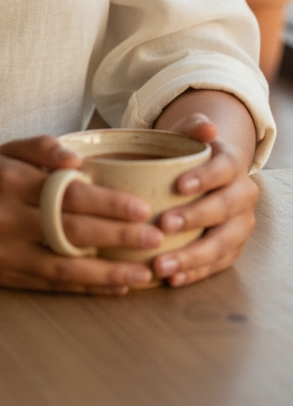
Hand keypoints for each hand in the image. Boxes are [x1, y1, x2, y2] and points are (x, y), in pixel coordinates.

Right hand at [0, 135, 163, 293]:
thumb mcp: (4, 151)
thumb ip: (41, 147)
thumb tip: (80, 159)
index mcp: (10, 181)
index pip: (66, 194)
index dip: (107, 203)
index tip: (141, 208)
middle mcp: (6, 219)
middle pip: (70, 231)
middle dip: (117, 237)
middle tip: (156, 238)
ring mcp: (4, 253)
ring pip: (64, 267)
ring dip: (108, 273)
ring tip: (144, 273)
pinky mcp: (4, 278)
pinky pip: (51, 285)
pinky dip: (86, 287)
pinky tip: (115, 286)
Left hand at [152, 112, 258, 287]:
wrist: (202, 176)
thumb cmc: (186, 153)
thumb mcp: (186, 134)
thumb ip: (193, 127)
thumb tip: (207, 128)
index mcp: (232, 164)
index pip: (223, 170)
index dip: (205, 178)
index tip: (179, 186)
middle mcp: (242, 195)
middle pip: (224, 209)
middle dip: (194, 218)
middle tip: (163, 224)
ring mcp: (240, 225)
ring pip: (222, 243)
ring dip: (192, 256)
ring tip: (162, 264)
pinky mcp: (232, 249)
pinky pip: (217, 265)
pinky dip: (195, 273)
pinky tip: (172, 278)